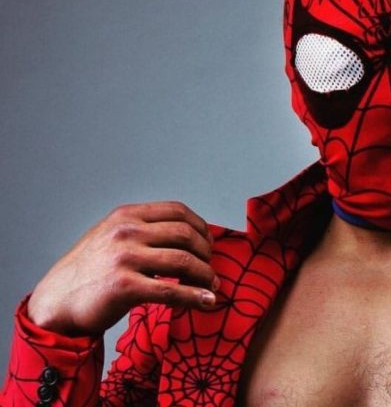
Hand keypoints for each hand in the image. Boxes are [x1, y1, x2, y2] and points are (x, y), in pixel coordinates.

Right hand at [27, 201, 218, 336]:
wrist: (56, 301)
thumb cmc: (88, 271)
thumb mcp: (110, 236)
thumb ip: (142, 231)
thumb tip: (186, 236)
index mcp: (126, 216)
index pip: (178, 211)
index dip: (201, 227)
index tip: (208, 243)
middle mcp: (126, 232)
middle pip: (185, 235)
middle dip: (206, 252)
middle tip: (210, 267)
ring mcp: (125, 258)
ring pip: (184, 261)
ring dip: (205, 275)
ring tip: (212, 285)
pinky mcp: (125, 287)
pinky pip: (171, 290)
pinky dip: (194, 296)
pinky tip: (206, 301)